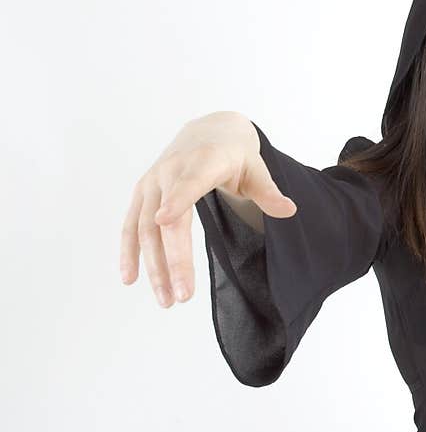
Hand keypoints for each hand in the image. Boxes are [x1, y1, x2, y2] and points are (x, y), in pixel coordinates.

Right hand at [119, 112, 296, 307]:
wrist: (207, 132)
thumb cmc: (235, 154)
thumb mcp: (257, 169)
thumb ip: (269, 192)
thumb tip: (289, 210)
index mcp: (204, 161)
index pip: (189, 183)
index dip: (177, 200)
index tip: (163, 220)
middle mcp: (172, 170)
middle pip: (168, 219)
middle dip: (174, 259)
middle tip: (183, 296)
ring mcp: (153, 181)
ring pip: (145, 227)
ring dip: (153, 265)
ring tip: (166, 299)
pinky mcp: (143, 192)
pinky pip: (131, 224)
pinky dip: (129, 251)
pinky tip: (130, 279)